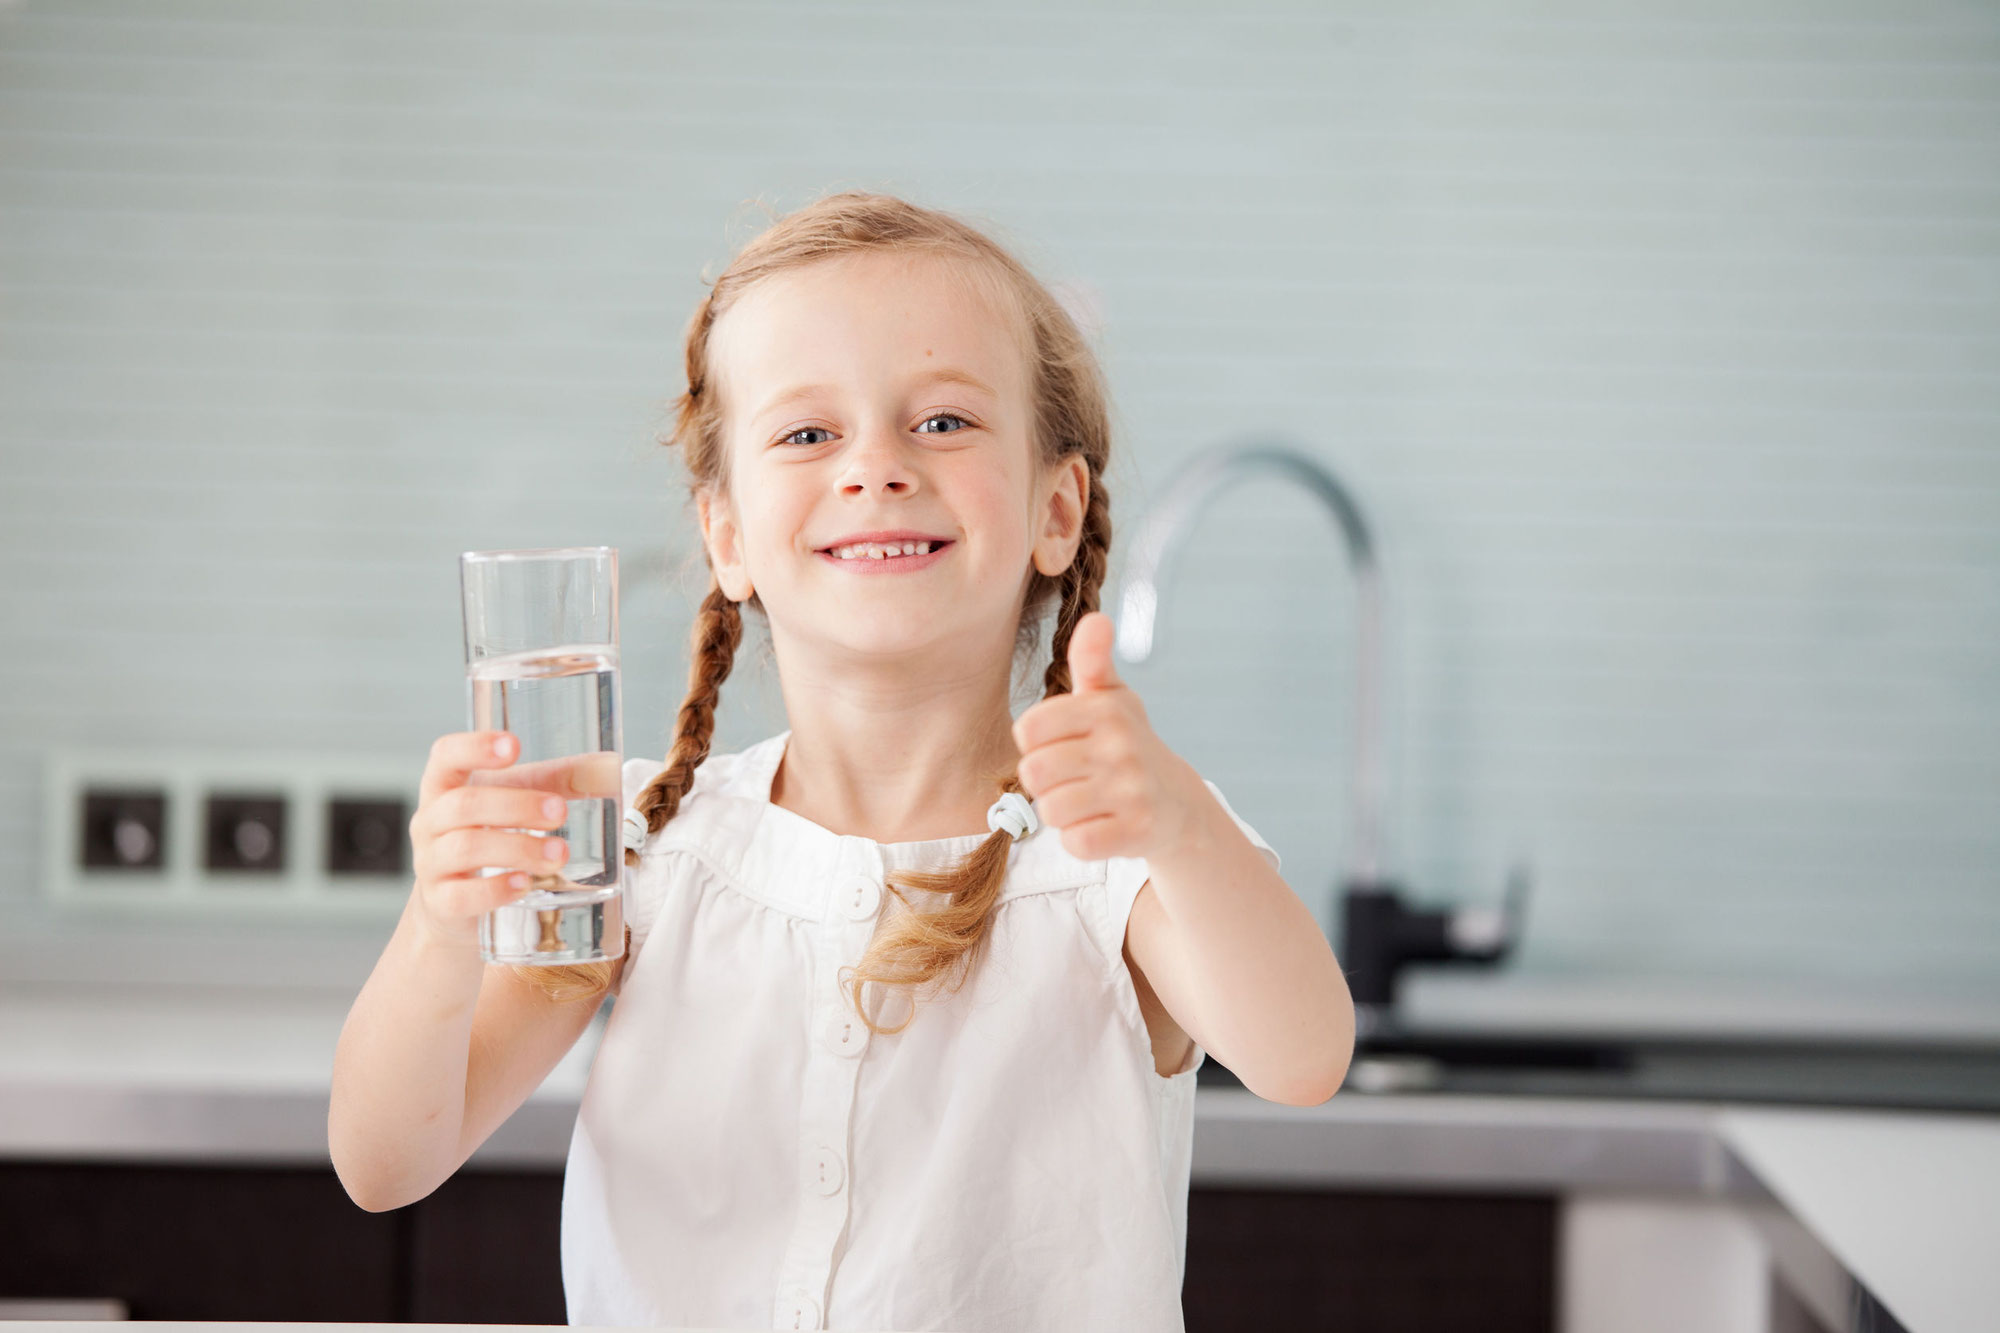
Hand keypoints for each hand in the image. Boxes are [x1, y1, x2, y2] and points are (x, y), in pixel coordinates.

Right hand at [406, 733, 618, 948]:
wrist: (455, 905)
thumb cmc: (489, 837)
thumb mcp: (514, 802)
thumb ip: (555, 782)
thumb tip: (608, 769)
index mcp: (444, 787)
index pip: (445, 757)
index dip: (474, 748)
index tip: (513, 745)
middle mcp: (430, 822)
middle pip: (463, 805)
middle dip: (515, 806)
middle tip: (558, 813)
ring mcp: (430, 865)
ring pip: (465, 848)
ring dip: (517, 848)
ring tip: (559, 853)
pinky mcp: (440, 904)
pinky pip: (461, 896)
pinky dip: (495, 890)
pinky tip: (524, 885)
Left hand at [1011, 611, 1200, 861]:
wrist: (1178, 803)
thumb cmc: (1126, 744)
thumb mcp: (1110, 698)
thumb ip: (1092, 660)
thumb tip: (1095, 618)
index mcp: (1105, 709)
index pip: (1028, 728)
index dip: (1035, 743)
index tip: (1061, 744)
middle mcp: (1122, 746)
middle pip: (1034, 772)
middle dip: (1045, 782)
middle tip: (1074, 778)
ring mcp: (1132, 790)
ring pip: (1051, 811)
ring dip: (1062, 813)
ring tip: (1089, 801)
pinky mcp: (1137, 831)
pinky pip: (1076, 843)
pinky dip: (1081, 839)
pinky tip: (1102, 825)